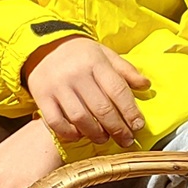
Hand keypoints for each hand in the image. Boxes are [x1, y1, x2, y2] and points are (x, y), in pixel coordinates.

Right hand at [24, 35, 149, 146]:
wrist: (44, 47)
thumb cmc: (80, 54)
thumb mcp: (104, 54)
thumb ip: (125, 70)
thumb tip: (146, 85)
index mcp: (95, 61)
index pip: (118, 90)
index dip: (130, 111)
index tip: (138, 126)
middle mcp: (76, 74)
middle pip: (101, 108)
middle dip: (117, 128)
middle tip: (126, 140)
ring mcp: (57, 87)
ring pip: (80, 118)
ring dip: (96, 133)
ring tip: (104, 138)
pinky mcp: (42, 97)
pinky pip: (56, 122)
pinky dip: (69, 133)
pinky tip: (79, 135)